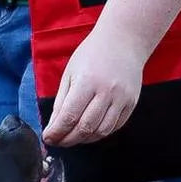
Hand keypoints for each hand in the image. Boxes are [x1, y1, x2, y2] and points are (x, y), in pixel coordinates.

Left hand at [42, 26, 145, 147]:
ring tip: (74, 137)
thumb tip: (53, 127)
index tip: (48, 138)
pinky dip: (100, 133)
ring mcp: (121, 98)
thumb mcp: (70, 73)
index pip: (69, 116)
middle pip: (85, 128)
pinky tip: (90, 130)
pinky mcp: (131, 102)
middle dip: (68, 140)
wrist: (124, 39)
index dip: (57, 132)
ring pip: (101, 132)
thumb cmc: (93, 54)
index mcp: (87, 81)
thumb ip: (61, 102)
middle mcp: (106, 91)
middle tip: (59, 141)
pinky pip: (114, 127)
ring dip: (84, 139)